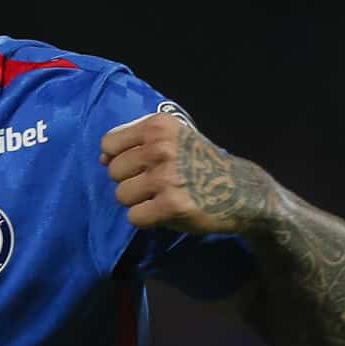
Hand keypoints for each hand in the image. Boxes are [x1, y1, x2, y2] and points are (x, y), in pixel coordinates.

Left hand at [100, 111, 276, 234]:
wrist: (242, 190)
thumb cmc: (200, 163)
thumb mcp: (172, 140)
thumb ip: (136, 143)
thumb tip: (101, 158)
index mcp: (159, 126)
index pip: (109, 143)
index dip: (119, 157)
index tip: (139, 164)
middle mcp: (161, 148)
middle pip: (113, 171)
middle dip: (130, 180)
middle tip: (156, 183)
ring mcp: (166, 177)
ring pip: (121, 195)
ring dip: (138, 201)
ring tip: (162, 196)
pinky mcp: (171, 205)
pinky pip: (134, 217)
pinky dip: (146, 219)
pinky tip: (166, 211)